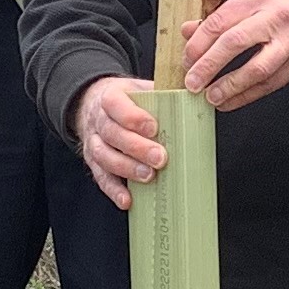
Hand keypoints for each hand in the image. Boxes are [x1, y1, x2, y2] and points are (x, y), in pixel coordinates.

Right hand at [73, 76, 164, 209]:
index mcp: (110, 96)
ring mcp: (93, 142)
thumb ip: (161, 94)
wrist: (92, 103)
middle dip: (137, 147)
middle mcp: (98, 120)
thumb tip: (195, 98)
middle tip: (160, 157)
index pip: (116, 105)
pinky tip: (127, 199)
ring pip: (104, 156)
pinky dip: (114, 190)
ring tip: (148, 176)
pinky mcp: (93, 162)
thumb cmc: (126, 100)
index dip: (133, 117)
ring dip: (127, 168)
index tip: (153, 128)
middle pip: (113, 133)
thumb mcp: (140, 88)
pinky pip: (101, 177)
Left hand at [180, 0, 288, 108]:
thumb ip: (223, 15)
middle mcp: (274, 18)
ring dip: (230, 85)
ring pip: (255, 68)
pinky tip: (230, 102)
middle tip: (192, 82)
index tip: (187, 59)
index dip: (199, 43)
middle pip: (234, 42)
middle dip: (209, 65)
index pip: (220, 20)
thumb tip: (189, 31)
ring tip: (211, 97)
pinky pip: (270, 84)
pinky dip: (247, 95)